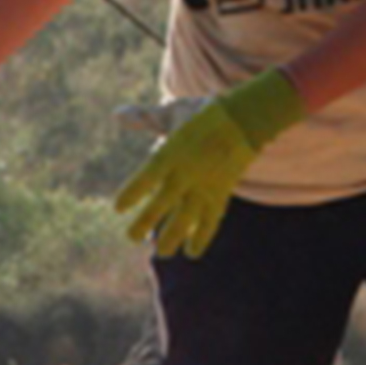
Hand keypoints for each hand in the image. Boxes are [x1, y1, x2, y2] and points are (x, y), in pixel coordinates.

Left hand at [111, 72, 303, 260]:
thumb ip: (145, 118)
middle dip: (146, 222)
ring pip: (188, 216)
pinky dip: (203, 236)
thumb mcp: (174, 112)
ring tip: (163, 252)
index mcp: (173, 151)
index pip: (148, 175)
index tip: (118, 208)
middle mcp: (188, 171)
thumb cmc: (205, 115)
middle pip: (163, 202)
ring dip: (174, 236)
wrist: (247, 118)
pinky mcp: (221, 193)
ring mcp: (205, 184)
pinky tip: (192, 252)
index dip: (133, 192)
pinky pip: (211, 219)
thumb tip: (118, 115)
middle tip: (132, 237)